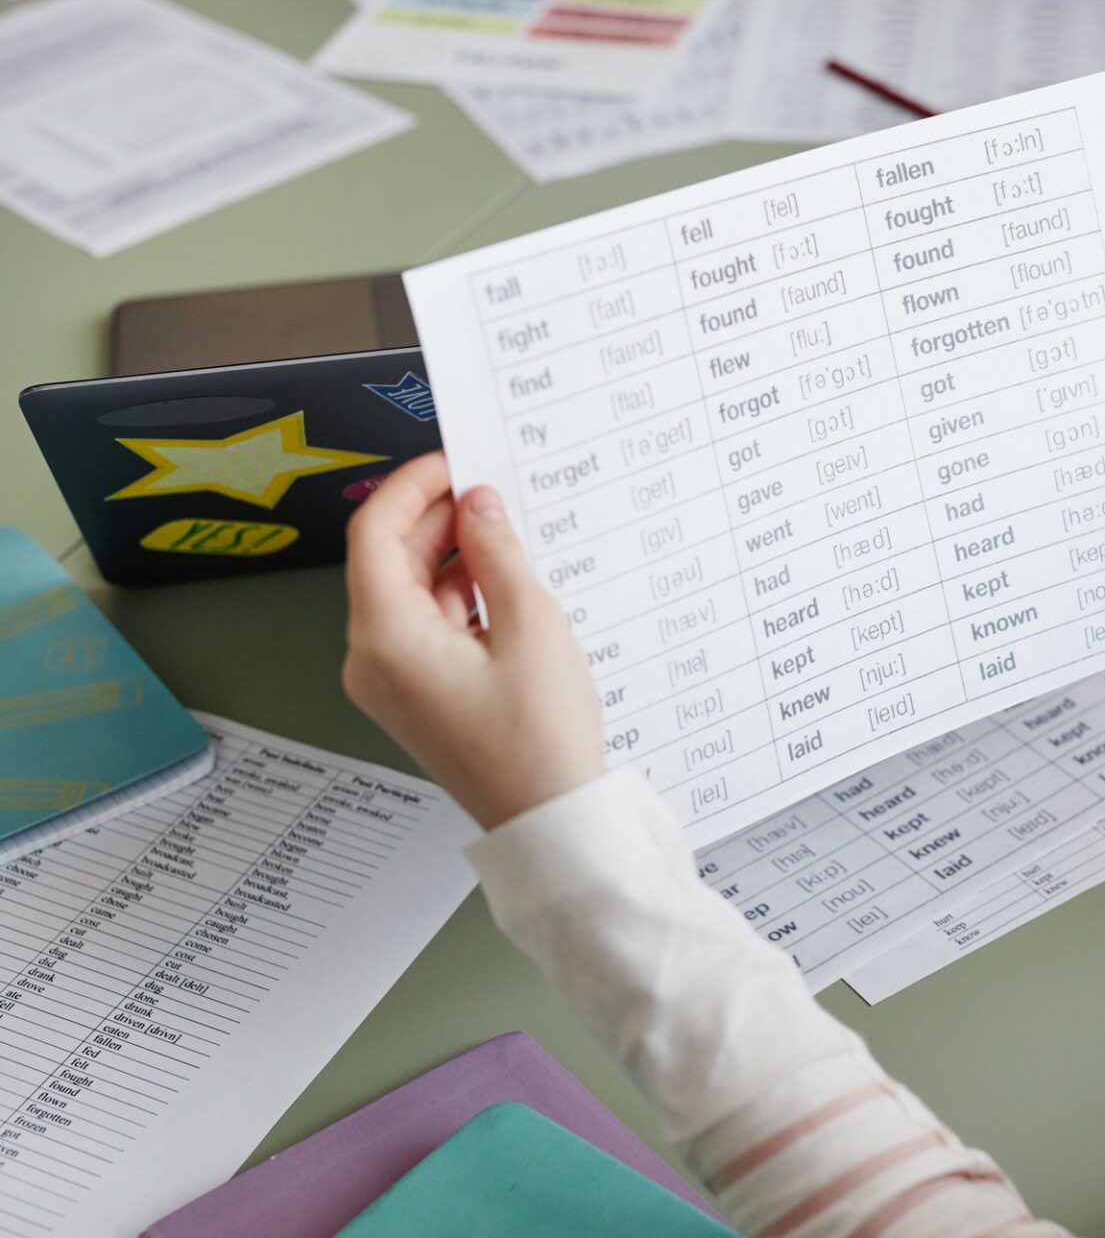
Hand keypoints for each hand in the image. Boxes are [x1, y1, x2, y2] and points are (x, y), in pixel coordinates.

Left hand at [343, 452, 605, 829]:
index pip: (375, 532)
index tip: (453, 462)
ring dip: (452, 560)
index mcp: (386, 637)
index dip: (414, 487)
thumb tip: (480, 507)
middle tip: (490, 493)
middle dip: (436, 521)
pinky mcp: (417, 699)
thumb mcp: (531, 625)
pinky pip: (425, 629)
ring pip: (409, 595)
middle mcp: (373, 660)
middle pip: (387, 563)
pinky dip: (459, 600)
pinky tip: (505, 589)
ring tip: (509, 541)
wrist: (551, 820)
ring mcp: (391, 683)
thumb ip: (498, 553)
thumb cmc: (540, 740)